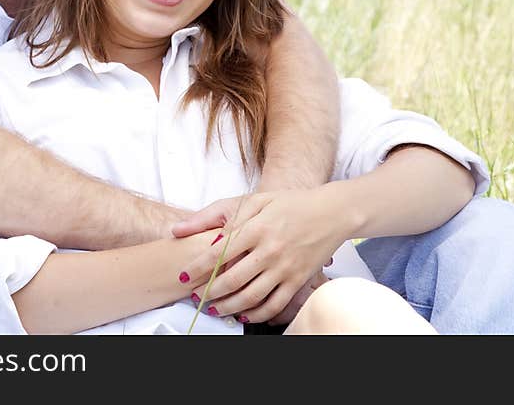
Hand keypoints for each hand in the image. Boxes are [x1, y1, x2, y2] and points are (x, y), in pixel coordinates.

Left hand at [179, 187, 346, 323]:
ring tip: (214, 308)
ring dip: (228, 307)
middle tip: (196, 297)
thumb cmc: (291, 203)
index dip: (198, 268)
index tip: (184, 277)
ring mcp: (285, 267)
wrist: (332, 212)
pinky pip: (274, 305)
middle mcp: (270, 250)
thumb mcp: (255, 200)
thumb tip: (181, 228)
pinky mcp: (298, 280)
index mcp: (256, 227)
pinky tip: (244, 314)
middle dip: (209, 292)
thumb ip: (219, 215)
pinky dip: (256, 314)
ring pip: (250, 297)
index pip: (218, 253)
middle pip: (231, 280)